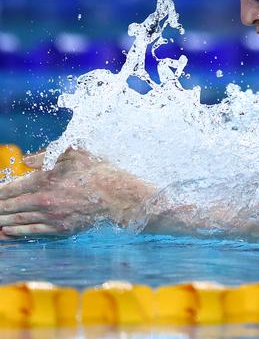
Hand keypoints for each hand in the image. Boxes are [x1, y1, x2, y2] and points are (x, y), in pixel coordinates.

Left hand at [0, 148, 152, 237]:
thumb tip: (25, 162)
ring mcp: (51, 216)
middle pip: (9, 206)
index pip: (10, 188)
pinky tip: (6, 231)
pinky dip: (16, 232)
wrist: (119, 196)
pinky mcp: (60, 228)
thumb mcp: (75, 153)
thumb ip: (46, 155)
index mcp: (45, 179)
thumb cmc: (99, 171)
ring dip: (2, 220)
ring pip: (17, 220)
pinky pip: (32, 231)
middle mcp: (44, 200)